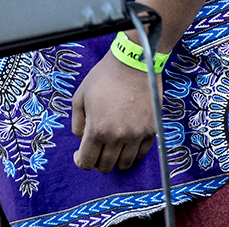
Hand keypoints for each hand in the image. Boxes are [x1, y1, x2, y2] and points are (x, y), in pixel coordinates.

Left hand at [70, 51, 158, 172]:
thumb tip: (82, 139)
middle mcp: (118, 137)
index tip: (79, 155)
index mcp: (98, 129)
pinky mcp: (151, 130)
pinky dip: (132, 153)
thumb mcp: (80, 97)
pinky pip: (141, 154)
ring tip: (111, 146)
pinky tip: (126, 143)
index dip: (80, 161)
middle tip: (95, 149)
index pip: (86, 162)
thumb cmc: (104, 77)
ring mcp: (137, 135)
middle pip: (105, 166)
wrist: (134, 63)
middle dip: (96, 161)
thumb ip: (77, 123)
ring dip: (115, 159)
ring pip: (124, 164)